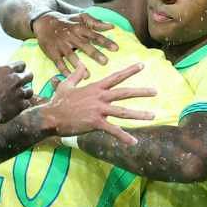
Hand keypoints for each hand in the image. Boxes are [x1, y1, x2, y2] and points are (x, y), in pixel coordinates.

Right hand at [0, 61, 33, 122]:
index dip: (20, 69)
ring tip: (19, 96)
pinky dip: (23, 105)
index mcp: (6, 71)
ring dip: (25, 93)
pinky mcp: (22, 105)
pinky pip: (27, 103)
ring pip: (31, 91)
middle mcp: (16, 80)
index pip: (21, 64)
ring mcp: (20, 93)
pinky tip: (17, 106)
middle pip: (30, 75)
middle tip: (21, 84)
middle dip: (26, 79)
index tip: (17, 72)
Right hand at [34, 12, 117, 71]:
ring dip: (79, 66)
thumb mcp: (81, 17)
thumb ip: (95, 22)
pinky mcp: (53, 53)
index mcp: (80, 29)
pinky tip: (69, 77)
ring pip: (71, 56)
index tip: (116, 48)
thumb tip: (111, 26)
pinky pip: (58, 62)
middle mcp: (71, 37)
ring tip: (87, 75)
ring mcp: (61, 45)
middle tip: (105, 62)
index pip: (95, 35)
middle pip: (85, 46)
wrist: (45, 22)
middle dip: (95, 54)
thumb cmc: (67, 22)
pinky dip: (63, 70)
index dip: (105, 41)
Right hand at [35, 61, 155, 143]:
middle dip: (141, 91)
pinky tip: (134, 142)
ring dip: (139, 114)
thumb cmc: (58, 101)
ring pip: (123, 112)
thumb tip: (81, 65)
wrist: (51, 117)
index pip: (115, 77)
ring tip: (153, 116)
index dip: (129, 71)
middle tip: (156, 91)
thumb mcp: (66, 84)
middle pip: (125, 93)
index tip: (142, 65)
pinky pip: (113, 131)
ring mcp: (98, 110)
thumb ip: (76, 74)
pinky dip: (124, 137)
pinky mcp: (95, 123)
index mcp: (95, 87)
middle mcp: (100, 97)